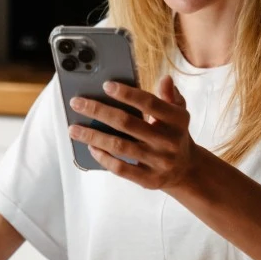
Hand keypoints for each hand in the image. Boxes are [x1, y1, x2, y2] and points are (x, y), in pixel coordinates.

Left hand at [69, 75, 198, 190]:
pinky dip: (103, 157)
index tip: (105, 85)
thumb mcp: (178, 113)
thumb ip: (170, 96)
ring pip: (119, 146)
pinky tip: (90, 147)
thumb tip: (165, 79)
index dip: (127, 94)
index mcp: (177, 120)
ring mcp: (158, 162)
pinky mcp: (149, 180)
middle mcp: (168, 141)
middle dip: (99, 111)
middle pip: (127, 123)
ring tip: (74, 128)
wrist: (186, 169)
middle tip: (77, 103)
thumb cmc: (174, 133)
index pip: (149, 103)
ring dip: (93, 136)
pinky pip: (121, 169)